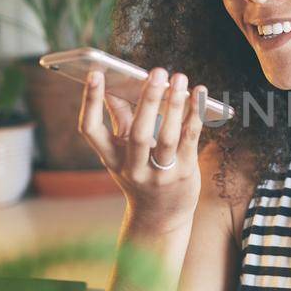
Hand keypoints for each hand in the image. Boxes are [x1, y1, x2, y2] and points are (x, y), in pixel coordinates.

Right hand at [77, 65, 206, 233]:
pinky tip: (200, 94)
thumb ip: (121, 118)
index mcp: (110, 159)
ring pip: (167, 137)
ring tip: (179, 79)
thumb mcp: (123, 153)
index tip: (95, 73)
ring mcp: (159, 174)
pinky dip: (195, 115)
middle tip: (156, 72)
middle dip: (147, 101)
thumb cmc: (141, 174)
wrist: (160, 218)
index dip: (90, 101)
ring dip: (175, 105)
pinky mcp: (184, 174)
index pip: (90, 129)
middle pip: (136, 133)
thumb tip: (115, 82)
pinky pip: (190, 140)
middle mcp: (132, 168)